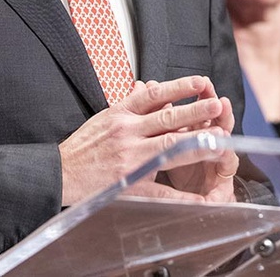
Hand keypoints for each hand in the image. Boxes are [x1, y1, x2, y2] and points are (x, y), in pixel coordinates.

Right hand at [58, 75, 234, 206]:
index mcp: (121, 114)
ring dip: (196, 143)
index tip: (199, 82)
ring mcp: (129, 158)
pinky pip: (159, 190)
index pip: (154, 95)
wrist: (60, 173)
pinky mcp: (129, 183)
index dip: (178, 87)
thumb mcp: (105, 116)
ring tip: (218, 139)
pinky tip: (199, 198)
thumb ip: (129, 103)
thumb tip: (149, 86)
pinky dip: (180, 196)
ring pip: (168, 147)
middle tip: (217, 105)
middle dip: (195, 112)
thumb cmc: (84, 145)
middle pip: (166, 118)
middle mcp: (126, 132)